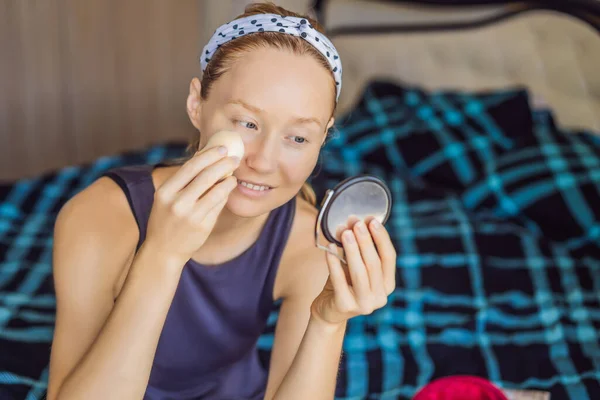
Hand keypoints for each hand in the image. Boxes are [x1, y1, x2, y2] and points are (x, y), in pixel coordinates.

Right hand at [143, 146, 240, 263]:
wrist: (163, 250)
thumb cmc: (166, 219)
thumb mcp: (166, 197)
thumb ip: (184, 180)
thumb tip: (206, 157)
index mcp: (165, 191)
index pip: (190, 166)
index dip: (209, 155)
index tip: (222, 148)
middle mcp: (177, 202)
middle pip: (205, 176)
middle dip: (223, 164)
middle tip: (234, 158)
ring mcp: (191, 215)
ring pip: (216, 191)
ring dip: (228, 180)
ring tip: (233, 175)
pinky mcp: (202, 226)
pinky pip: (218, 205)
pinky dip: (225, 194)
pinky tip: (228, 189)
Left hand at [311, 217, 396, 325]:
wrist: (329, 311)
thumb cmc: (344, 283)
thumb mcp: (352, 265)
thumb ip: (355, 247)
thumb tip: (351, 221)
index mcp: (387, 285)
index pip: (389, 257)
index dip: (382, 238)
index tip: (372, 221)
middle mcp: (380, 297)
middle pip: (374, 263)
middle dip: (365, 241)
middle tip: (356, 223)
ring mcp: (364, 304)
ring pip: (360, 272)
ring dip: (352, 249)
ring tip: (344, 232)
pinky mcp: (345, 306)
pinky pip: (339, 280)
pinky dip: (334, 262)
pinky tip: (329, 248)